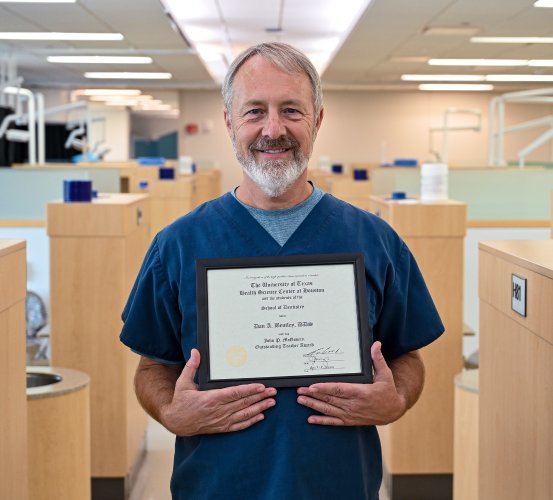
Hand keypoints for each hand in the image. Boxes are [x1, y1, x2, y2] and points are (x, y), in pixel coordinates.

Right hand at [161, 349, 276, 435]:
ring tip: (271, 402)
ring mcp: (221, 420)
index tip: (261, 386)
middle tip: (273, 391)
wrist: (176, 422)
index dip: (250, 390)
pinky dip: (251, 421)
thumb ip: (191, 366)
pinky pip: (239, 425)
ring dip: (260, 408)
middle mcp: (219, 411)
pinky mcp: (221, 428)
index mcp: (211, 398)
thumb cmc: (181, 402)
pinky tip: (261, 416)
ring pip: (244, 414)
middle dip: (260, 397)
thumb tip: (195, 351)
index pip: (235, 393)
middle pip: (244, 403)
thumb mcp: (183, 382)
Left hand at [296, 341, 405, 425]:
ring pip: (329, 410)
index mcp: (361, 392)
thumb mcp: (385, 374)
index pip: (339, 390)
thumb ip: (378, 359)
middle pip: (330, 400)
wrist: (393, 411)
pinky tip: (311, 419)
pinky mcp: (350, 421)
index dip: (325, 388)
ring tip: (301, 400)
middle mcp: (354, 405)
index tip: (312, 386)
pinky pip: (334, 422)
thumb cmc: (388, 391)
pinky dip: (322, 420)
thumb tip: (376, 344)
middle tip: (299, 390)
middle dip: (314, 395)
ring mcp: (351, 414)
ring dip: (314, 405)